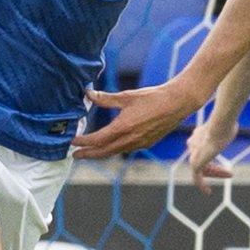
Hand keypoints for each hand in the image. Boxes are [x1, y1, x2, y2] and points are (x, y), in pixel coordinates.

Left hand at [73, 81, 202, 159]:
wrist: (177, 103)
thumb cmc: (153, 97)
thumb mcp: (127, 96)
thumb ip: (106, 98)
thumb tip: (88, 94)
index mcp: (123, 127)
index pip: (97, 140)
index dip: (83, 142)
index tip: (73, 141)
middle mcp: (130, 139)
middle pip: (103, 152)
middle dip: (88, 154)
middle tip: (75, 155)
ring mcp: (139, 144)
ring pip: (114, 152)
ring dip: (100, 153)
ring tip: (90, 153)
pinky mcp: (147, 143)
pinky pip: (126, 150)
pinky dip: (114, 150)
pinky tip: (111, 146)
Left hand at [182, 117, 237, 192]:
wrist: (219, 127)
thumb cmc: (226, 125)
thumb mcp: (227, 125)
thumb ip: (226, 128)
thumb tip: (233, 124)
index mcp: (198, 134)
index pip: (205, 149)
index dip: (216, 157)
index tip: (225, 164)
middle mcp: (193, 143)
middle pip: (204, 160)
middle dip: (216, 168)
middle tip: (230, 173)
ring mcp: (193, 154)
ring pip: (203, 169)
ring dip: (216, 174)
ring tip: (228, 178)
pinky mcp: (195, 163)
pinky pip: (196, 177)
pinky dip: (201, 185)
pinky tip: (207, 192)